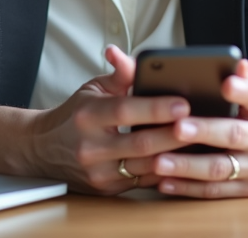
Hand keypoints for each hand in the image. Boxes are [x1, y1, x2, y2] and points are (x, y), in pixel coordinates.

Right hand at [23, 45, 191, 194]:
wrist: (44, 149)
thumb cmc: (75, 114)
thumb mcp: (93, 88)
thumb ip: (121, 74)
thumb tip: (137, 57)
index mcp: (88, 115)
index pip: (125, 110)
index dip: (156, 108)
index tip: (184, 103)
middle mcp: (91, 147)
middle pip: (141, 143)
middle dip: (175, 135)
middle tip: (203, 124)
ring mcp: (99, 173)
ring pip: (147, 167)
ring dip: (177, 156)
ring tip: (202, 143)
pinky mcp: (108, 190)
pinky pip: (145, 181)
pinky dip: (167, 171)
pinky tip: (186, 160)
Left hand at [122, 59, 247, 197]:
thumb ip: (245, 82)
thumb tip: (237, 63)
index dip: (243, 90)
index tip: (225, 84)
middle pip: (234, 135)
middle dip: (204, 132)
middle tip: (177, 128)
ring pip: (220, 169)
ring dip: (187, 166)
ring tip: (159, 161)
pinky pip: (216, 192)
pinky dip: (188, 188)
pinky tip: (165, 182)